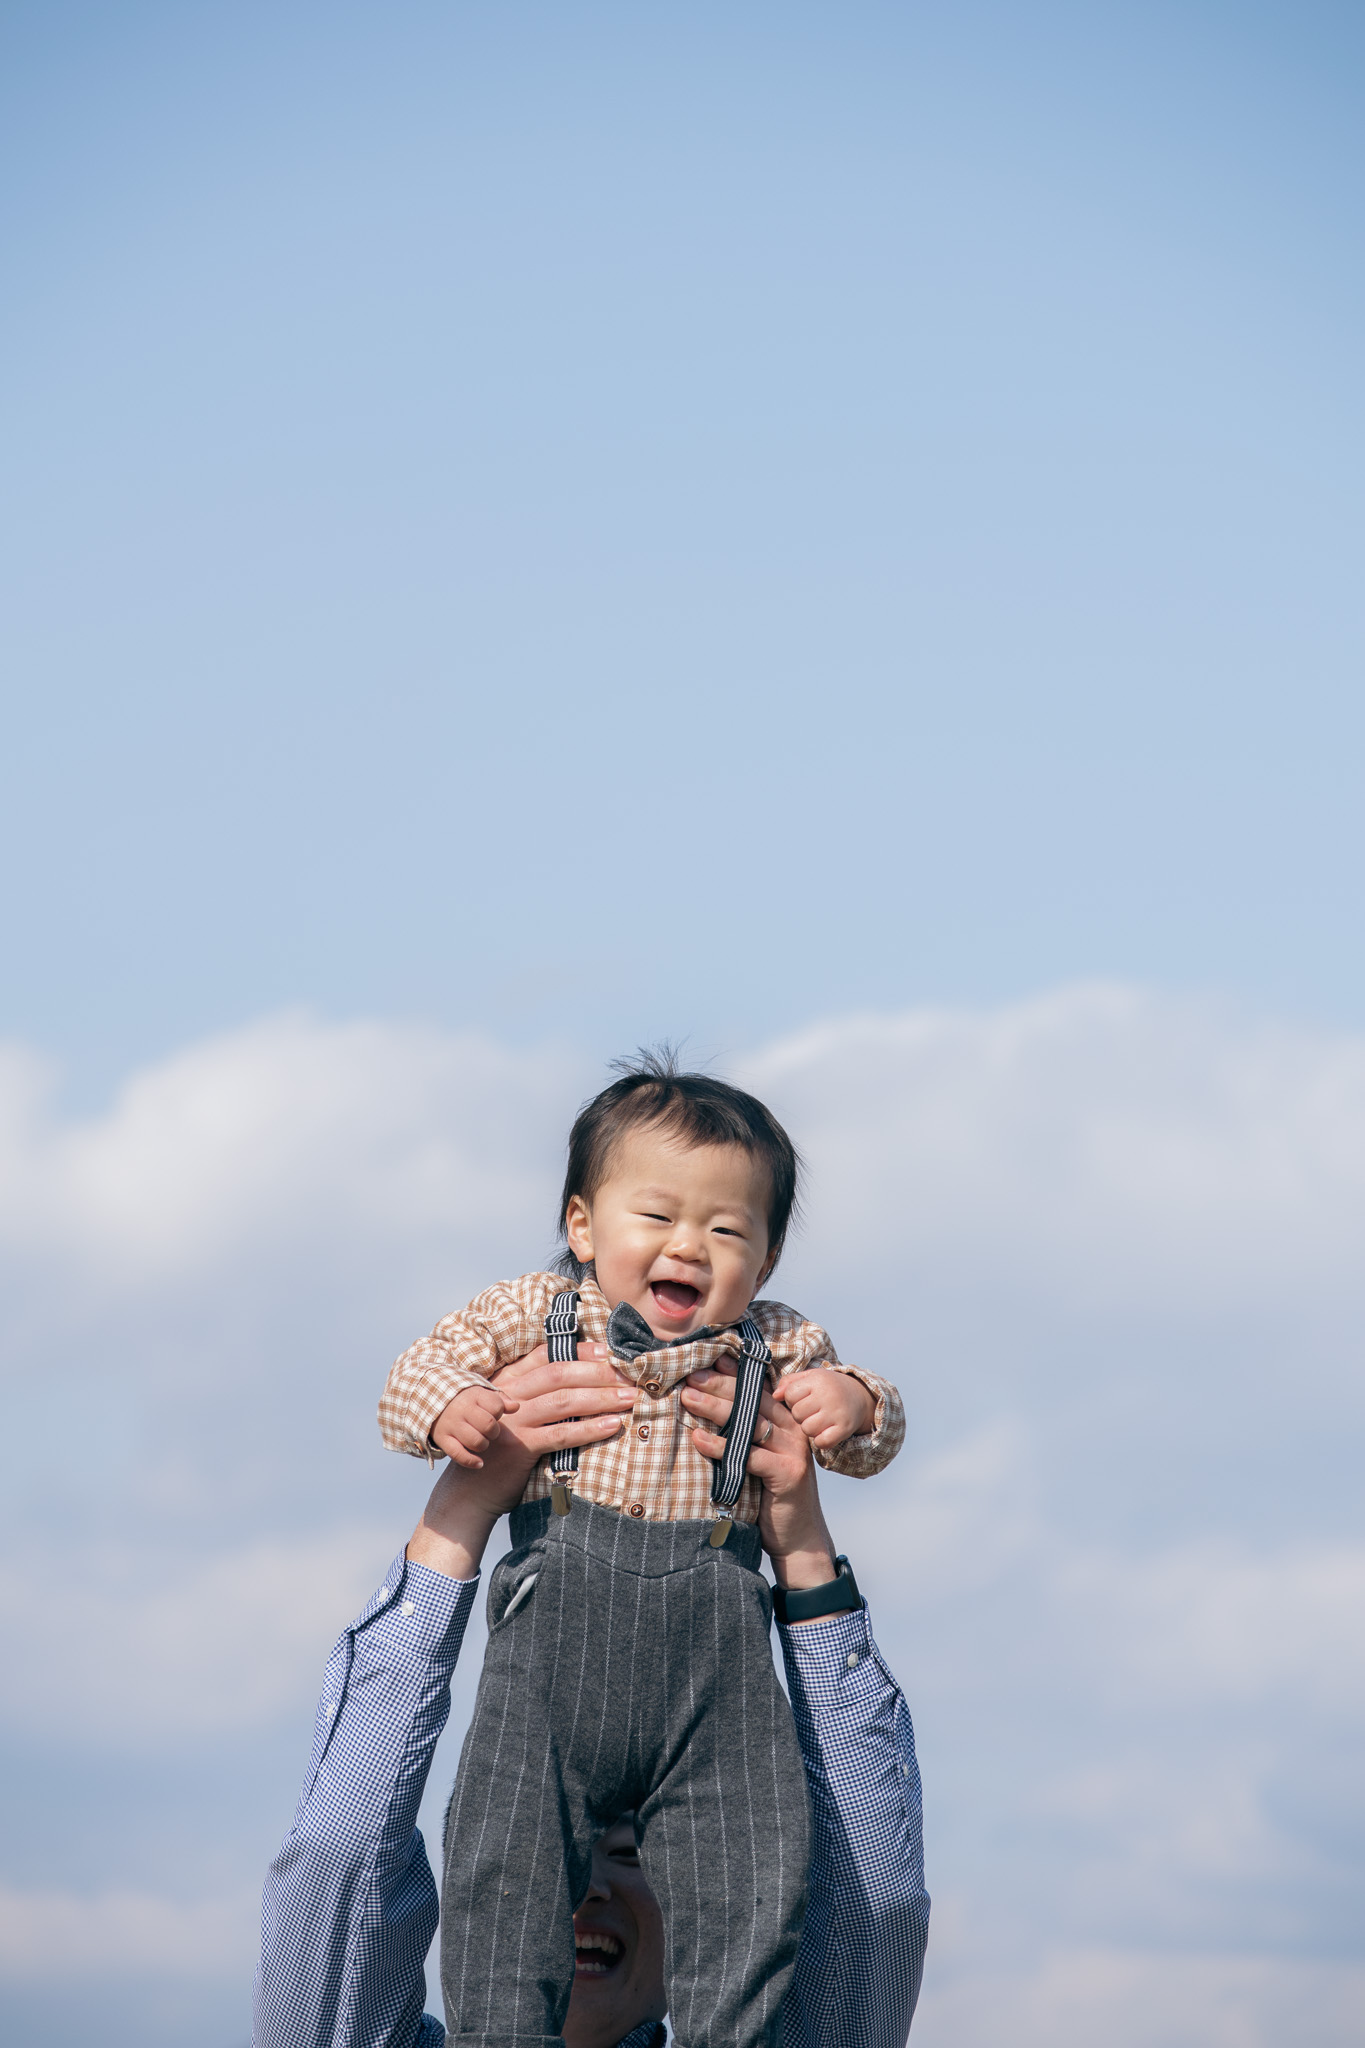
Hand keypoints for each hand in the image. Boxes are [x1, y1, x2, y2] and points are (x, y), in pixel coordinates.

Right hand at [409, 1344, 636, 1578]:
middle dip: (598, 1373)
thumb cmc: (500, 1448)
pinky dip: (589, 1428)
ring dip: (600, 1398)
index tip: (609, 1351)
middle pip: (559, 1374)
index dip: (579, 1350)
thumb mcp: (512, 1413)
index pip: (546, 1355)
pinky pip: (560, 1434)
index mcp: (508, 1381)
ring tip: (629, 1398)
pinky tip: (611, 1426)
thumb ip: (536, 1394)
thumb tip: (584, 1381)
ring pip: (563, 1401)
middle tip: (630, 1376)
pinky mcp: (520, 1447)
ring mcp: (513, 1421)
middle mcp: (509, 1396)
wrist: (471, 1490)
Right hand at [432, 1382, 520, 1470]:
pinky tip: (480, 1463)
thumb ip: (501, 1400)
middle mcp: (462, 1410)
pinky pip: (458, 1454)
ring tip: (482, 1441)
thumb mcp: (482, 1394)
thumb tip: (516, 1407)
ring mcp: (451, 1425)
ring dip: (483, 1445)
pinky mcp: (442, 1439)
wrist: (432, 1400)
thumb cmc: (466, 1400)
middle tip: (490, 1431)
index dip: (499, 1413)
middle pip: (488, 1425)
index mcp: (474, 1396)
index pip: (496, 1406)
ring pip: (475, 1441)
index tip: (494, 1414)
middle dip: (494, 1432)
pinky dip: (471, 1461)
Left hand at [681, 1363, 839, 1600]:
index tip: (705, 1359)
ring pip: (751, 1422)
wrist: (798, 1536)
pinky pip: (750, 1455)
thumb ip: (742, 1431)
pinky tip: (698, 1439)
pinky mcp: (788, 1474)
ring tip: (687, 1398)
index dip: (732, 1372)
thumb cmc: (769, 1493)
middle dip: (719, 1385)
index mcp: (787, 1420)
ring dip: (716, 1408)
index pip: (757, 1388)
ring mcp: (793, 1451)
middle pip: (753, 1399)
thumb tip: (704, 1401)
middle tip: (690, 1376)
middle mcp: (794, 1429)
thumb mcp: (757, 1456)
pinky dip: (721, 1446)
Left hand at [775, 1368, 874, 1450]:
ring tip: (818, 1420)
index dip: (792, 1399)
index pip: (790, 1394)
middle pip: (797, 1413)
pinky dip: (820, 1440)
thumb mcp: (810, 1377)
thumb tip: (774, 1396)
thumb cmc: (829, 1387)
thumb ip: (789, 1383)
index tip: (803, 1398)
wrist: (860, 1396)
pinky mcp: (844, 1429)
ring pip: (807, 1429)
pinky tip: (825, 1431)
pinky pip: (821, 1442)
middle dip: (800, 1414)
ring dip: (810, 1428)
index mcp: (818, 1380)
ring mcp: (837, 1413)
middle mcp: (829, 1395)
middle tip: (812, 1410)